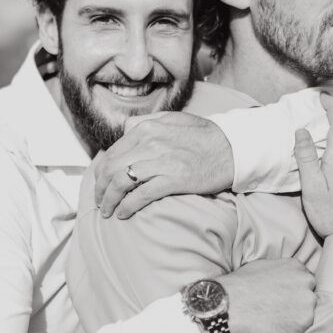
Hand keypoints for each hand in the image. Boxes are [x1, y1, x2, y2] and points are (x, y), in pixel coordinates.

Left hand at [93, 112, 234, 218]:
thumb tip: (127, 129)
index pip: (112, 152)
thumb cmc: (204, 135)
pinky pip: (141, 195)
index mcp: (146, 128)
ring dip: (110, 200)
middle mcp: (150, 143)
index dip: (101, 172)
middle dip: (100, 188)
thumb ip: (147, 122)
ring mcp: (161, 161)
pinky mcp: (173, 179)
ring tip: (108, 211)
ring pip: (121, 182)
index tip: (100, 183)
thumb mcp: (172, 119)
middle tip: (100, 201)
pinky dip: (128, 206)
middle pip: (111, 168)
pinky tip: (124, 213)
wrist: (232, 148)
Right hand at [221, 259, 316, 332]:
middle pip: (308, 298)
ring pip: (305, 317)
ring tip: (272, 321)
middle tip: (277, 311)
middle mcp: (306, 285)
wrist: (226, 308)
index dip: (293, 291)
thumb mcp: (261, 267)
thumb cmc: (238, 286)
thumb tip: (284, 279)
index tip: (282, 298)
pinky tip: (270, 330)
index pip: (305, 281)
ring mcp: (306, 307)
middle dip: (296, 305)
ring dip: (293, 320)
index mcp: (297, 268)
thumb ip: (280, 272)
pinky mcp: (300, 329)